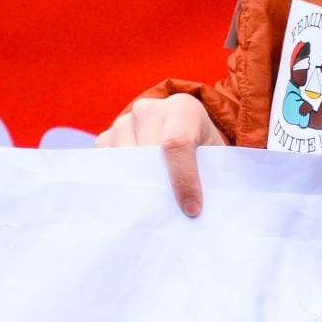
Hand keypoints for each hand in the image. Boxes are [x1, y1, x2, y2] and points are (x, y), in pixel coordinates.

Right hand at [95, 94, 223, 216]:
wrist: (183, 138)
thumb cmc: (202, 152)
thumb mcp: (214, 158)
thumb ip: (208, 175)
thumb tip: (193, 211)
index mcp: (184, 108)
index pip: (177, 142)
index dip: (183, 179)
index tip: (191, 209)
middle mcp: (150, 109)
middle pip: (147, 153)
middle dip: (159, 185)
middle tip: (170, 213)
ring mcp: (124, 122)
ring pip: (125, 159)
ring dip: (139, 184)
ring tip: (156, 202)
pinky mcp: (107, 137)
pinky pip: (107, 164)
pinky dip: (121, 182)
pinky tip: (138, 192)